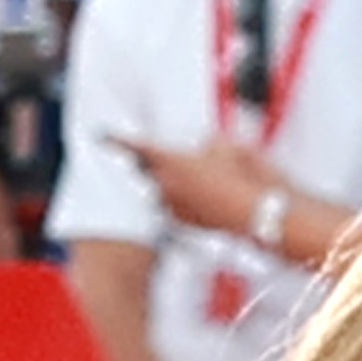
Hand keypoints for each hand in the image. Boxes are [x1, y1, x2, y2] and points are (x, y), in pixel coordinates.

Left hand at [130, 132, 276, 240]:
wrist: (255, 215)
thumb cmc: (239, 181)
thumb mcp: (223, 147)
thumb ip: (204, 143)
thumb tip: (203, 148)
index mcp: (169, 160)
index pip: (135, 146)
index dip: (119, 139)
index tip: (106, 136)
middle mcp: (166, 185)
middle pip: (145, 171)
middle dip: (148, 164)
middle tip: (161, 160)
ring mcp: (174, 207)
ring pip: (160, 191)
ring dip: (167, 185)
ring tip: (188, 182)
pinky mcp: (186, 224)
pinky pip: (175, 208)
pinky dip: (180, 201)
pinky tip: (199, 198)